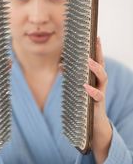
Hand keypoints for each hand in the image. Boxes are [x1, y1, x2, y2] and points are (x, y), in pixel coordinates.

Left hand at [84, 37, 112, 163]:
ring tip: (89, 62)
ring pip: (103, 78)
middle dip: (100, 54)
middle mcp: (100, 84)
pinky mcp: (97, 105)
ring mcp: (100, 94)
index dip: (97, 49)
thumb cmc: (86, 104)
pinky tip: (85, 86)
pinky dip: (91, 91)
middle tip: (96, 42)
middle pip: (102, 66)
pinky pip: (97, 97)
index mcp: (95, 79)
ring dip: (96, 69)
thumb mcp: (79, 88)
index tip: (95, 36)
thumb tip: (62, 65)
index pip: (97, 61)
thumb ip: (72, 76)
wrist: (94, 126)